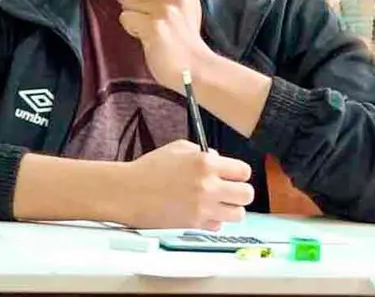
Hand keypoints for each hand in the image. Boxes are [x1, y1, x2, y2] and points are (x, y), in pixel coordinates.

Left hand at [118, 0, 211, 91]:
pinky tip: (148, 38)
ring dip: (135, 18)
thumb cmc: (184, 37)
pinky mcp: (154, 24)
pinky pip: (125, 17)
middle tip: (155, 20)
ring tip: (153, 30)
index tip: (157, 1)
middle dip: (139, 2)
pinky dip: (132, 30)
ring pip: (128, 2)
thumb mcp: (186, 4)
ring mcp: (166, 8)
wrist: (194, 67)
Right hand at [120, 140, 253, 229]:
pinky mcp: (194, 224)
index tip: (234, 176)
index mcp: (207, 163)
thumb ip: (204, 153)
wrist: (127, 192)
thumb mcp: (179, 149)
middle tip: (231, 192)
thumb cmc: (149, 168)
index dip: (240, 174)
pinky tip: (203, 213)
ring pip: (238, 214)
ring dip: (231, 209)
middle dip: (240, 193)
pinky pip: (218, 226)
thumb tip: (220, 161)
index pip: (244, 171)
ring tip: (219, 204)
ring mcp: (203, 207)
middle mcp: (209, 186)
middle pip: (247, 195)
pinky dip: (214, 221)